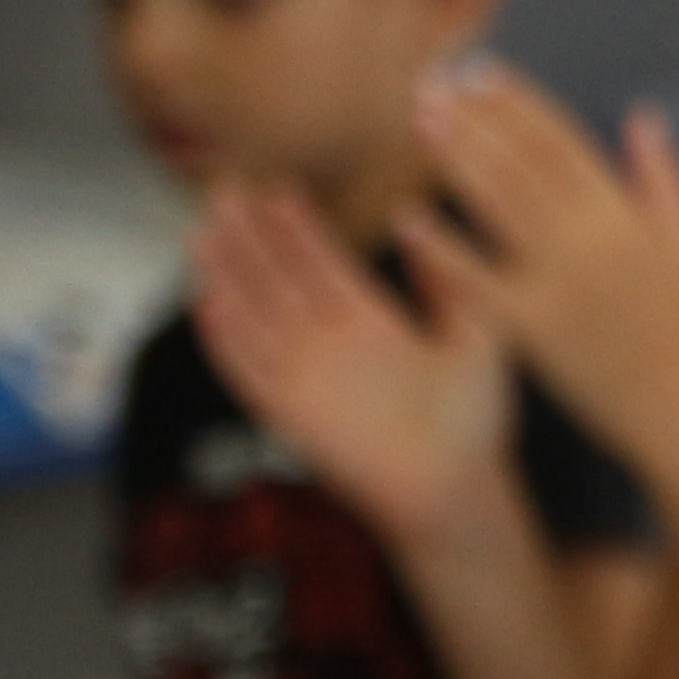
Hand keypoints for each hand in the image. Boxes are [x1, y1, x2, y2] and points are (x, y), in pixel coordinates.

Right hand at [190, 182, 517, 553]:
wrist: (458, 487)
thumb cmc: (475, 420)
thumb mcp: (476, 335)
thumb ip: (446, 283)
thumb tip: (422, 224)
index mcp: (372, 324)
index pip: (322, 265)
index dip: (297, 230)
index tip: (277, 190)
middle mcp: (332, 345)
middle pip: (278, 281)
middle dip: (249, 238)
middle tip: (224, 192)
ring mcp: (309, 377)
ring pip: (255, 316)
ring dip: (226, 277)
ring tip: (202, 234)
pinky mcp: (292, 414)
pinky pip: (250, 372)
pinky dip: (228, 343)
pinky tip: (207, 306)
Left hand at [411, 68, 678, 458]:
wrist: (676, 403)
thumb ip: (662, 173)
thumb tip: (643, 113)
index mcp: (623, 215)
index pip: (562, 142)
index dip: (520, 103)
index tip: (483, 73)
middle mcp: (588, 240)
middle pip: (521, 163)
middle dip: (475, 119)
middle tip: (433, 85)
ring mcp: (557, 282)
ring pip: (497, 205)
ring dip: (455, 158)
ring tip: (422, 123)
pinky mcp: (529, 326)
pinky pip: (474, 280)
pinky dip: (440, 249)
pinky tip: (407, 218)